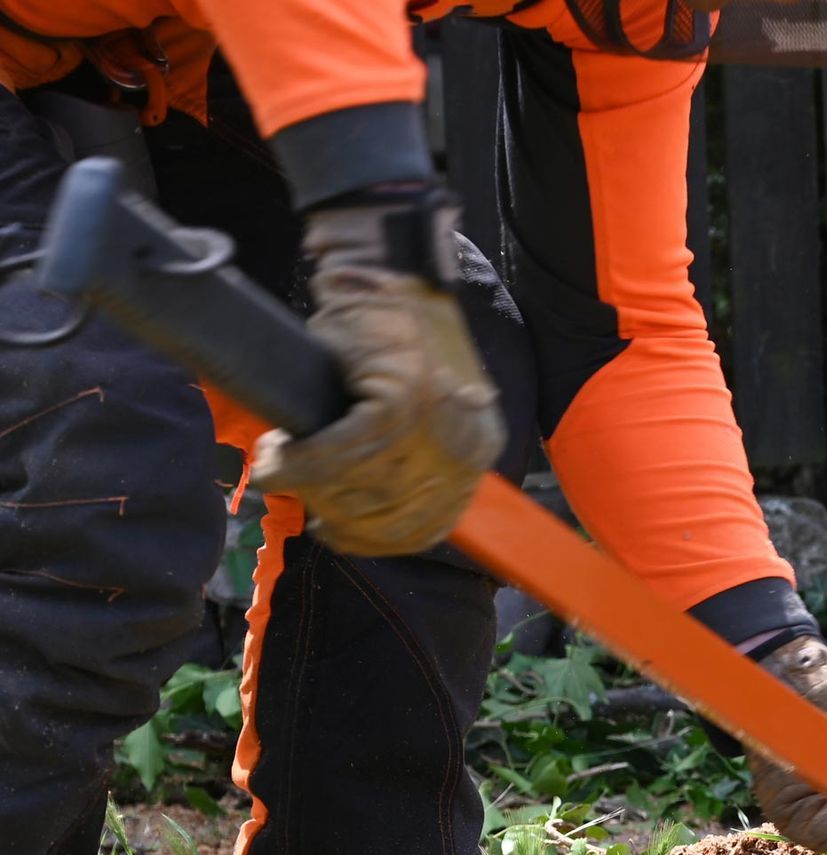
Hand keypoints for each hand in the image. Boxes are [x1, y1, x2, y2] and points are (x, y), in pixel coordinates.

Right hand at [252, 193, 503, 556]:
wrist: (388, 264)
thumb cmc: (388, 331)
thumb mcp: (415, 402)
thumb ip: (399, 455)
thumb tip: (349, 505)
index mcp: (475, 450)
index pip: (430, 524)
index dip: (377, 541)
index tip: (338, 536)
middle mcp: (466, 444)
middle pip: (394, 514)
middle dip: (339, 516)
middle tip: (303, 503)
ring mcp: (439, 424)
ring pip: (365, 488)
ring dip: (314, 490)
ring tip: (280, 472)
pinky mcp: (403, 399)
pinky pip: (343, 453)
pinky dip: (302, 463)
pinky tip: (275, 462)